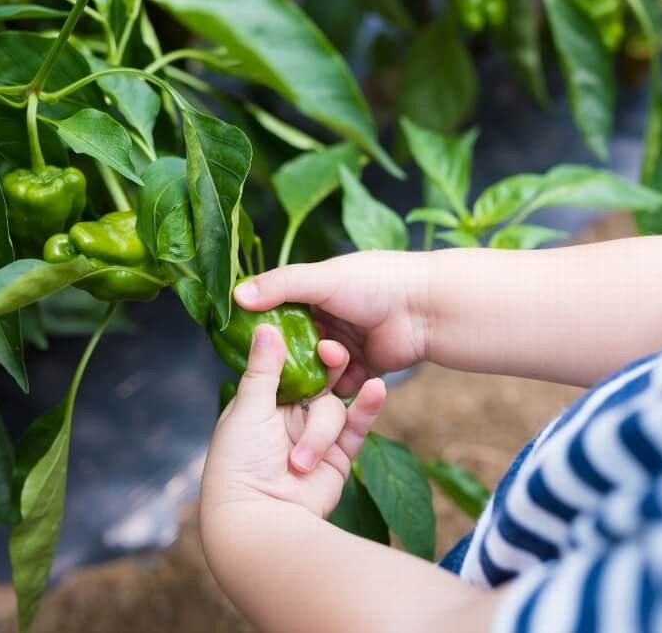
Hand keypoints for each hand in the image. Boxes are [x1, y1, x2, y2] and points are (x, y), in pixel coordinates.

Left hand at [200, 324, 386, 518]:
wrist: (260, 520)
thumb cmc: (240, 464)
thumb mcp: (248, 409)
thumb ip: (264, 369)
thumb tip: (266, 326)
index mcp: (261, 403)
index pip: (288, 366)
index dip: (302, 350)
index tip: (314, 331)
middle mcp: (289, 417)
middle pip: (318, 382)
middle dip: (326, 371)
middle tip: (332, 353)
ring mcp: (315, 437)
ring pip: (333, 408)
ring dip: (319, 432)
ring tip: (300, 462)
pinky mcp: (338, 456)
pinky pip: (357, 427)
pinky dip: (368, 408)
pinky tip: (378, 389)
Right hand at [234, 251, 429, 395]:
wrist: (426, 309)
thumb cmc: (375, 282)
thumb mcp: (321, 278)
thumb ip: (279, 286)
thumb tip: (236, 294)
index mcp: (318, 290)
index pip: (280, 310)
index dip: (266, 326)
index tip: (252, 341)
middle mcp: (330, 317)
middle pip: (297, 344)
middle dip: (293, 356)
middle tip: (287, 362)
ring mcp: (348, 344)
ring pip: (317, 367)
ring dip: (318, 370)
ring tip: (329, 360)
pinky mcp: (365, 367)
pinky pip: (341, 383)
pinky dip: (339, 384)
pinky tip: (340, 380)